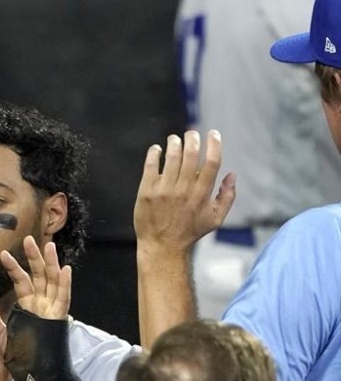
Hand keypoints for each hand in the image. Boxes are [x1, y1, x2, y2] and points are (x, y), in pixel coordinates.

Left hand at [0, 236, 70, 353]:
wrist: (34, 373)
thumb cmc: (20, 355)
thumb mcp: (1, 336)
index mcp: (28, 305)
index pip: (21, 281)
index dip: (14, 267)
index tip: (3, 254)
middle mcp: (41, 304)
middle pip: (40, 275)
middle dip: (35, 257)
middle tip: (28, 238)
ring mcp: (52, 310)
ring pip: (53, 282)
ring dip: (52, 264)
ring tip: (49, 246)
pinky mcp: (59, 319)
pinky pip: (64, 299)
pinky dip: (65, 285)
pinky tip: (65, 270)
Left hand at [134, 130, 235, 255]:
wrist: (162, 246)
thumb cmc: (190, 232)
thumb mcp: (216, 218)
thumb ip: (227, 196)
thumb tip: (232, 174)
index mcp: (202, 194)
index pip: (211, 161)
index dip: (214, 143)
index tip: (213, 134)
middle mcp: (183, 189)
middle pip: (191, 154)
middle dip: (193, 138)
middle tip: (192, 133)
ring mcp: (164, 190)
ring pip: (171, 156)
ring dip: (174, 142)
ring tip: (175, 139)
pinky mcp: (147, 191)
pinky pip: (151, 165)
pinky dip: (154, 153)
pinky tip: (157, 149)